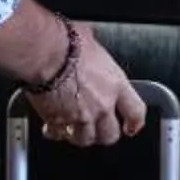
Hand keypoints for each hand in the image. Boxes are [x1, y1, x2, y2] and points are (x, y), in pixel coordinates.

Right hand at [28, 25, 146, 148]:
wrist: (44, 54)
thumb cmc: (67, 44)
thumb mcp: (91, 42)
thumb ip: (94, 52)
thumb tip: (89, 40)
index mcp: (115, 85)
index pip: (135, 112)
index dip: (135, 123)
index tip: (131, 127)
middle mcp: (101, 105)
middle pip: (110, 134)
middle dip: (104, 134)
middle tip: (99, 129)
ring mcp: (79, 116)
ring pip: (85, 139)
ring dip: (79, 135)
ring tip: (73, 129)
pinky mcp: (57, 121)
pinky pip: (59, 135)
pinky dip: (56, 133)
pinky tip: (51, 127)